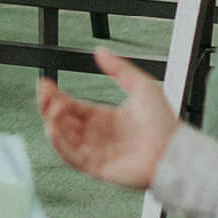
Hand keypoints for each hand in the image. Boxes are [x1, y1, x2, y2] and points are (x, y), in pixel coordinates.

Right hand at [38, 47, 178, 190]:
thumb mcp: (141, 85)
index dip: (56, 96)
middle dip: (49, 107)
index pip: (72, 106)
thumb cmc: (163, 122)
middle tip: (44, 94)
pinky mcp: (96, 167)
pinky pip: (71, 156)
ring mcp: (95, 152)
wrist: (173, 151)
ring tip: (52, 108)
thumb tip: (99, 50)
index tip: (45, 84)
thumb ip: (118, 67)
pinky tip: (54, 129)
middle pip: (63, 121)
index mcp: (104, 118)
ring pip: (63, 138)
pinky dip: (60, 143)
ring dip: (53, 123)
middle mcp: (96, 135)